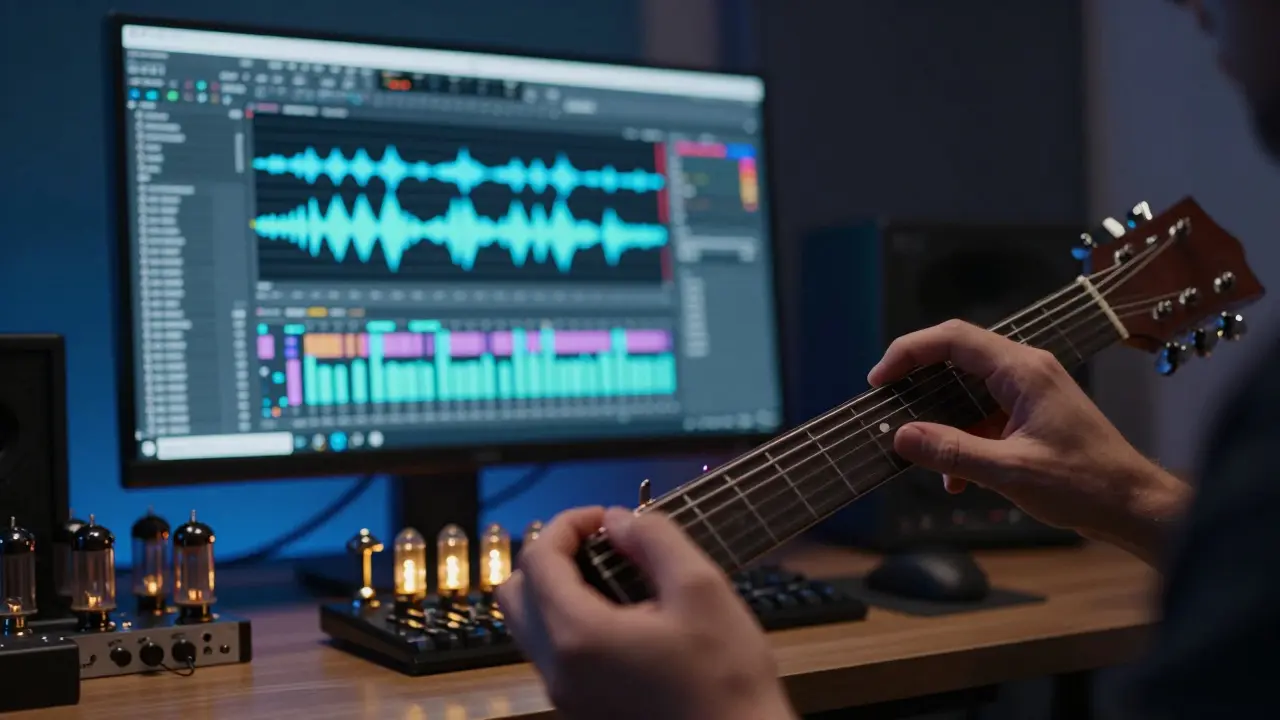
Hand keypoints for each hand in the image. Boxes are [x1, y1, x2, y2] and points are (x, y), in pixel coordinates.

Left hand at [497, 506, 795, 719]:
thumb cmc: (726, 675)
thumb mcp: (702, 589)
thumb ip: (654, 540)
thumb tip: (616, 520)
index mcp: (579, 635)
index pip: (538, 560)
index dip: (566, 524)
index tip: (606, 517)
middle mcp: (557, 670)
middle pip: (514, 594)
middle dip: (550, 556)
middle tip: (599, 545)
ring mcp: (564, 697)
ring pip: (530, 626)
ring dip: (558, 589)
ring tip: (615, 578)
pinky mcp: (579, 712)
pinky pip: (553, 654)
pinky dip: (569, 621)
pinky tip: (623, 618)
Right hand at [868, 320, 1189, 562]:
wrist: (1133, 506)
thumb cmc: (1086, 485)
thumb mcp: (1010, 472)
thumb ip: (952, 452)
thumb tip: (902, 436)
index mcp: (1023, 371)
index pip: (952, 339)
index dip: (909, 352)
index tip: (880, 379)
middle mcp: (1025, 372)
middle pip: (955, 357)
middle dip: (918, 381)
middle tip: (888, 406)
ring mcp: (1029, 392)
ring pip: (966, 389)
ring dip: (940, 420)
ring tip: (921, 452)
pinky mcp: (1029, 415)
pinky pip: (981, 415)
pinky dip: (961, 440)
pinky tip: (956, 478)